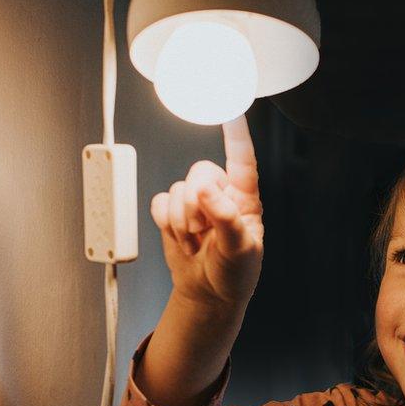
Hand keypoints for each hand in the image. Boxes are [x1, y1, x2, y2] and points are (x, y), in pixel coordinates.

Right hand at [149, 114, 263, 307]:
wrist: (209, 294)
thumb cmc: (235, 272)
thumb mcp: (241, 250)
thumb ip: (226, 218)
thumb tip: (206, 189)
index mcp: (245, 197)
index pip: (242, 159)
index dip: (236, 135)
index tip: (231, 111)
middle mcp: (220, 193)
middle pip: (199, 171)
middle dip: (196, 205)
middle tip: (204, 232)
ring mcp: (195, 202)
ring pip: (177, 189)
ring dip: (182, 221)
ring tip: (196, 242)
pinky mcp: (173, 212)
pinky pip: (159, 202)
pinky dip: (166, 222)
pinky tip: (181, 238)